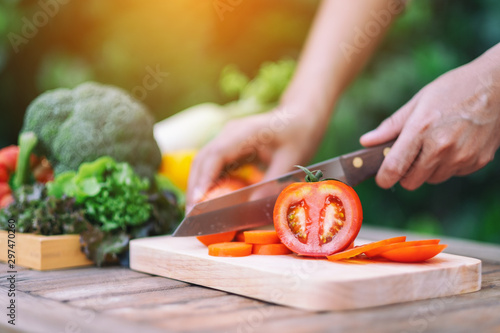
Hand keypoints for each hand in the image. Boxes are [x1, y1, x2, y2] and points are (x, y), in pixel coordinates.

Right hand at [186, 105, 327, 209]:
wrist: (300, 116)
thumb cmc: (298, 135)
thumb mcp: (290, 160)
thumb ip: (271, 183)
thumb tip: (251, 206)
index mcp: (245, 132)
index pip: (215, 155)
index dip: (204, 178)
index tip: (198, 201)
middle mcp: (230, 133)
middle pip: (203, 159)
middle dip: (196, 186)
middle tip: (193, 214)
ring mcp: (227, 138)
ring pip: (204, 162)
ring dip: (199, 185)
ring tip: (198, 210)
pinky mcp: (229, 146)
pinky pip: (213, 164)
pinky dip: (209, 182)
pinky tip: (211, 199)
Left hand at [360, 53, 499, 189]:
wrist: (498, 85)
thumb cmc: (454, 89)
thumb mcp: (418, 102)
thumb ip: (391, 126)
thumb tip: (366, 142)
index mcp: (421, 129)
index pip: (395, 168)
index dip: (384, 178)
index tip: (382, 179)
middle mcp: (441, 147)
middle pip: (411, 181)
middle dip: (405, 173)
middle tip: (409, 157)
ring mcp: (462, 156)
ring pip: (433, 179)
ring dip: (428, 169)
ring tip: (435, 145)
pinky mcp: (478, 161)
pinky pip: (454, 174)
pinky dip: (449, 165)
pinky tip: (455, 144)